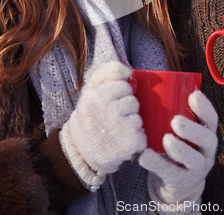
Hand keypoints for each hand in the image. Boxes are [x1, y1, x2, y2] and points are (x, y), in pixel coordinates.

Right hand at [59, 61, 146, 189]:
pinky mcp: (128, 144)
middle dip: (127, 110)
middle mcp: (104, 111)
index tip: (111, 103)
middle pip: (133, 101)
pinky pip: (143, 136)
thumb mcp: (90, 91)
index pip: (124, 85)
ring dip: (131, 125)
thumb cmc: (90, 116)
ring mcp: (117, 127)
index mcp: (94, 97)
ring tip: (116, 132)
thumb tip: (128, 70)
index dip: (121, 94)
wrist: (79, 153)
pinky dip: (136, 141)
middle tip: (113, 119)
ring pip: (138, 119)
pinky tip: (122, 143)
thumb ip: (106, 73)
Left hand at [138, 90, 217, 213]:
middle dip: (193, 129)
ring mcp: (197, 169)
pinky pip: (172, 175)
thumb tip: (142, 78)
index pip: (211, 119)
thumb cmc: (175, 144)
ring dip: (180, 149)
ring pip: (194, 160)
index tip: (193, 95)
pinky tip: (145, 156)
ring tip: (166, 139)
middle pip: (207, 139)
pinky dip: (157, 165)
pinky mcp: (182, 183)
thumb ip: (170, 109)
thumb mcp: (178, 129)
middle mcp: (206, 151)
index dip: (205, 107)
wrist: (176, 183)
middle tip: (175, 120)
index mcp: (206, 133)